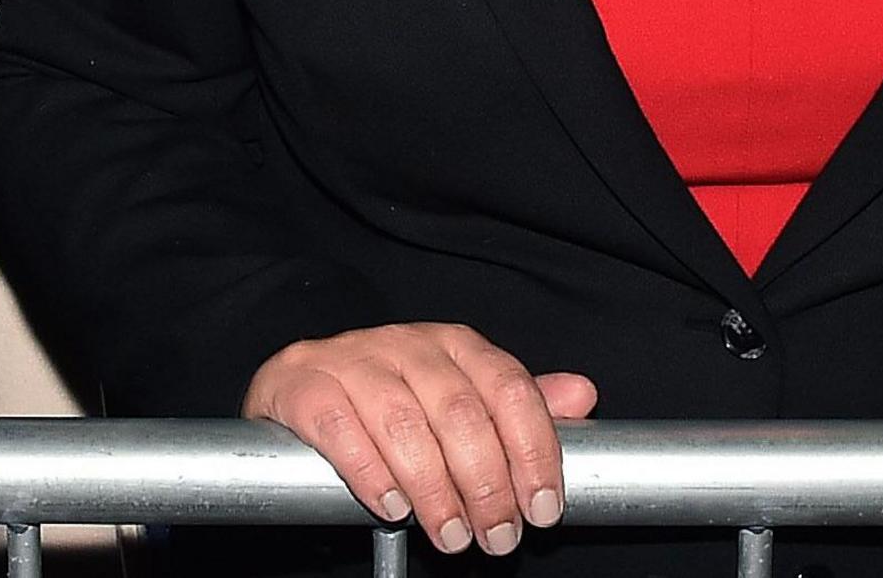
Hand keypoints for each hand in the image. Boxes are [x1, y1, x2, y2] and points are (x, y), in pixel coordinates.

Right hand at [246, 323, 597, 553]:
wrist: (300, 381)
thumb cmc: (391, 396)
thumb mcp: (460, 396)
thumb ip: (517, 405)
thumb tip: (583, 395)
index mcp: (457, 345)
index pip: (510, 389)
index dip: (534, 452)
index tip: (543, 507)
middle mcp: (409, 345)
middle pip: (461, 413)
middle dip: (487, 485)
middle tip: (497, 536)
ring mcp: (354, 361)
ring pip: (404, 424)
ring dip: (435, 491)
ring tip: (452, 535)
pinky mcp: (305, 385)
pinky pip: (341, 429)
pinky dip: (371, 473)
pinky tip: (393, 507)